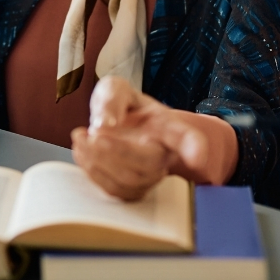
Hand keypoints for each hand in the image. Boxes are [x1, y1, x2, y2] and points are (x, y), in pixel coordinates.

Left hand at [71, 75, 209, 200]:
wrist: (111, 127)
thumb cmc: (120, 106)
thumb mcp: (115, 89)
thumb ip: (112, 98)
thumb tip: (105, 124)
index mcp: (169, 127)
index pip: (187, 138)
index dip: (195, 148)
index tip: (197, 158)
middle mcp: (164, 154)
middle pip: (151, 163)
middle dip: (120, 152)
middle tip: (95, 132)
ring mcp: (148, 176)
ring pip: (131, 181)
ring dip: (100, 162)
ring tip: (82, 137)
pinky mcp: (130, 190)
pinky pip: (114, 191)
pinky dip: (93, 171)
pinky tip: (82, 149)